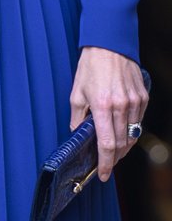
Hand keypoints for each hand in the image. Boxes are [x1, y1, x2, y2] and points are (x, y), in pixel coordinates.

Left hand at [69, 47, 148, 180]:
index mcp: (102, 105)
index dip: (105, 163)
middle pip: (121, 143)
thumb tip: (79, 135)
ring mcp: (135, 102)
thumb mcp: (77, 92)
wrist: (109, 44)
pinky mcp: (143, 97)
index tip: (103, 175)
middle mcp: (121, 105)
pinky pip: (138, 122)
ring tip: (113, 152)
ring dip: (123, 147)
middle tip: (106, 165)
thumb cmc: (90, 66)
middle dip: (113, 158)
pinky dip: (131, 131)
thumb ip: (78, 118)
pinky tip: (122, 132)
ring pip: (132, 135)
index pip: (106, 144)